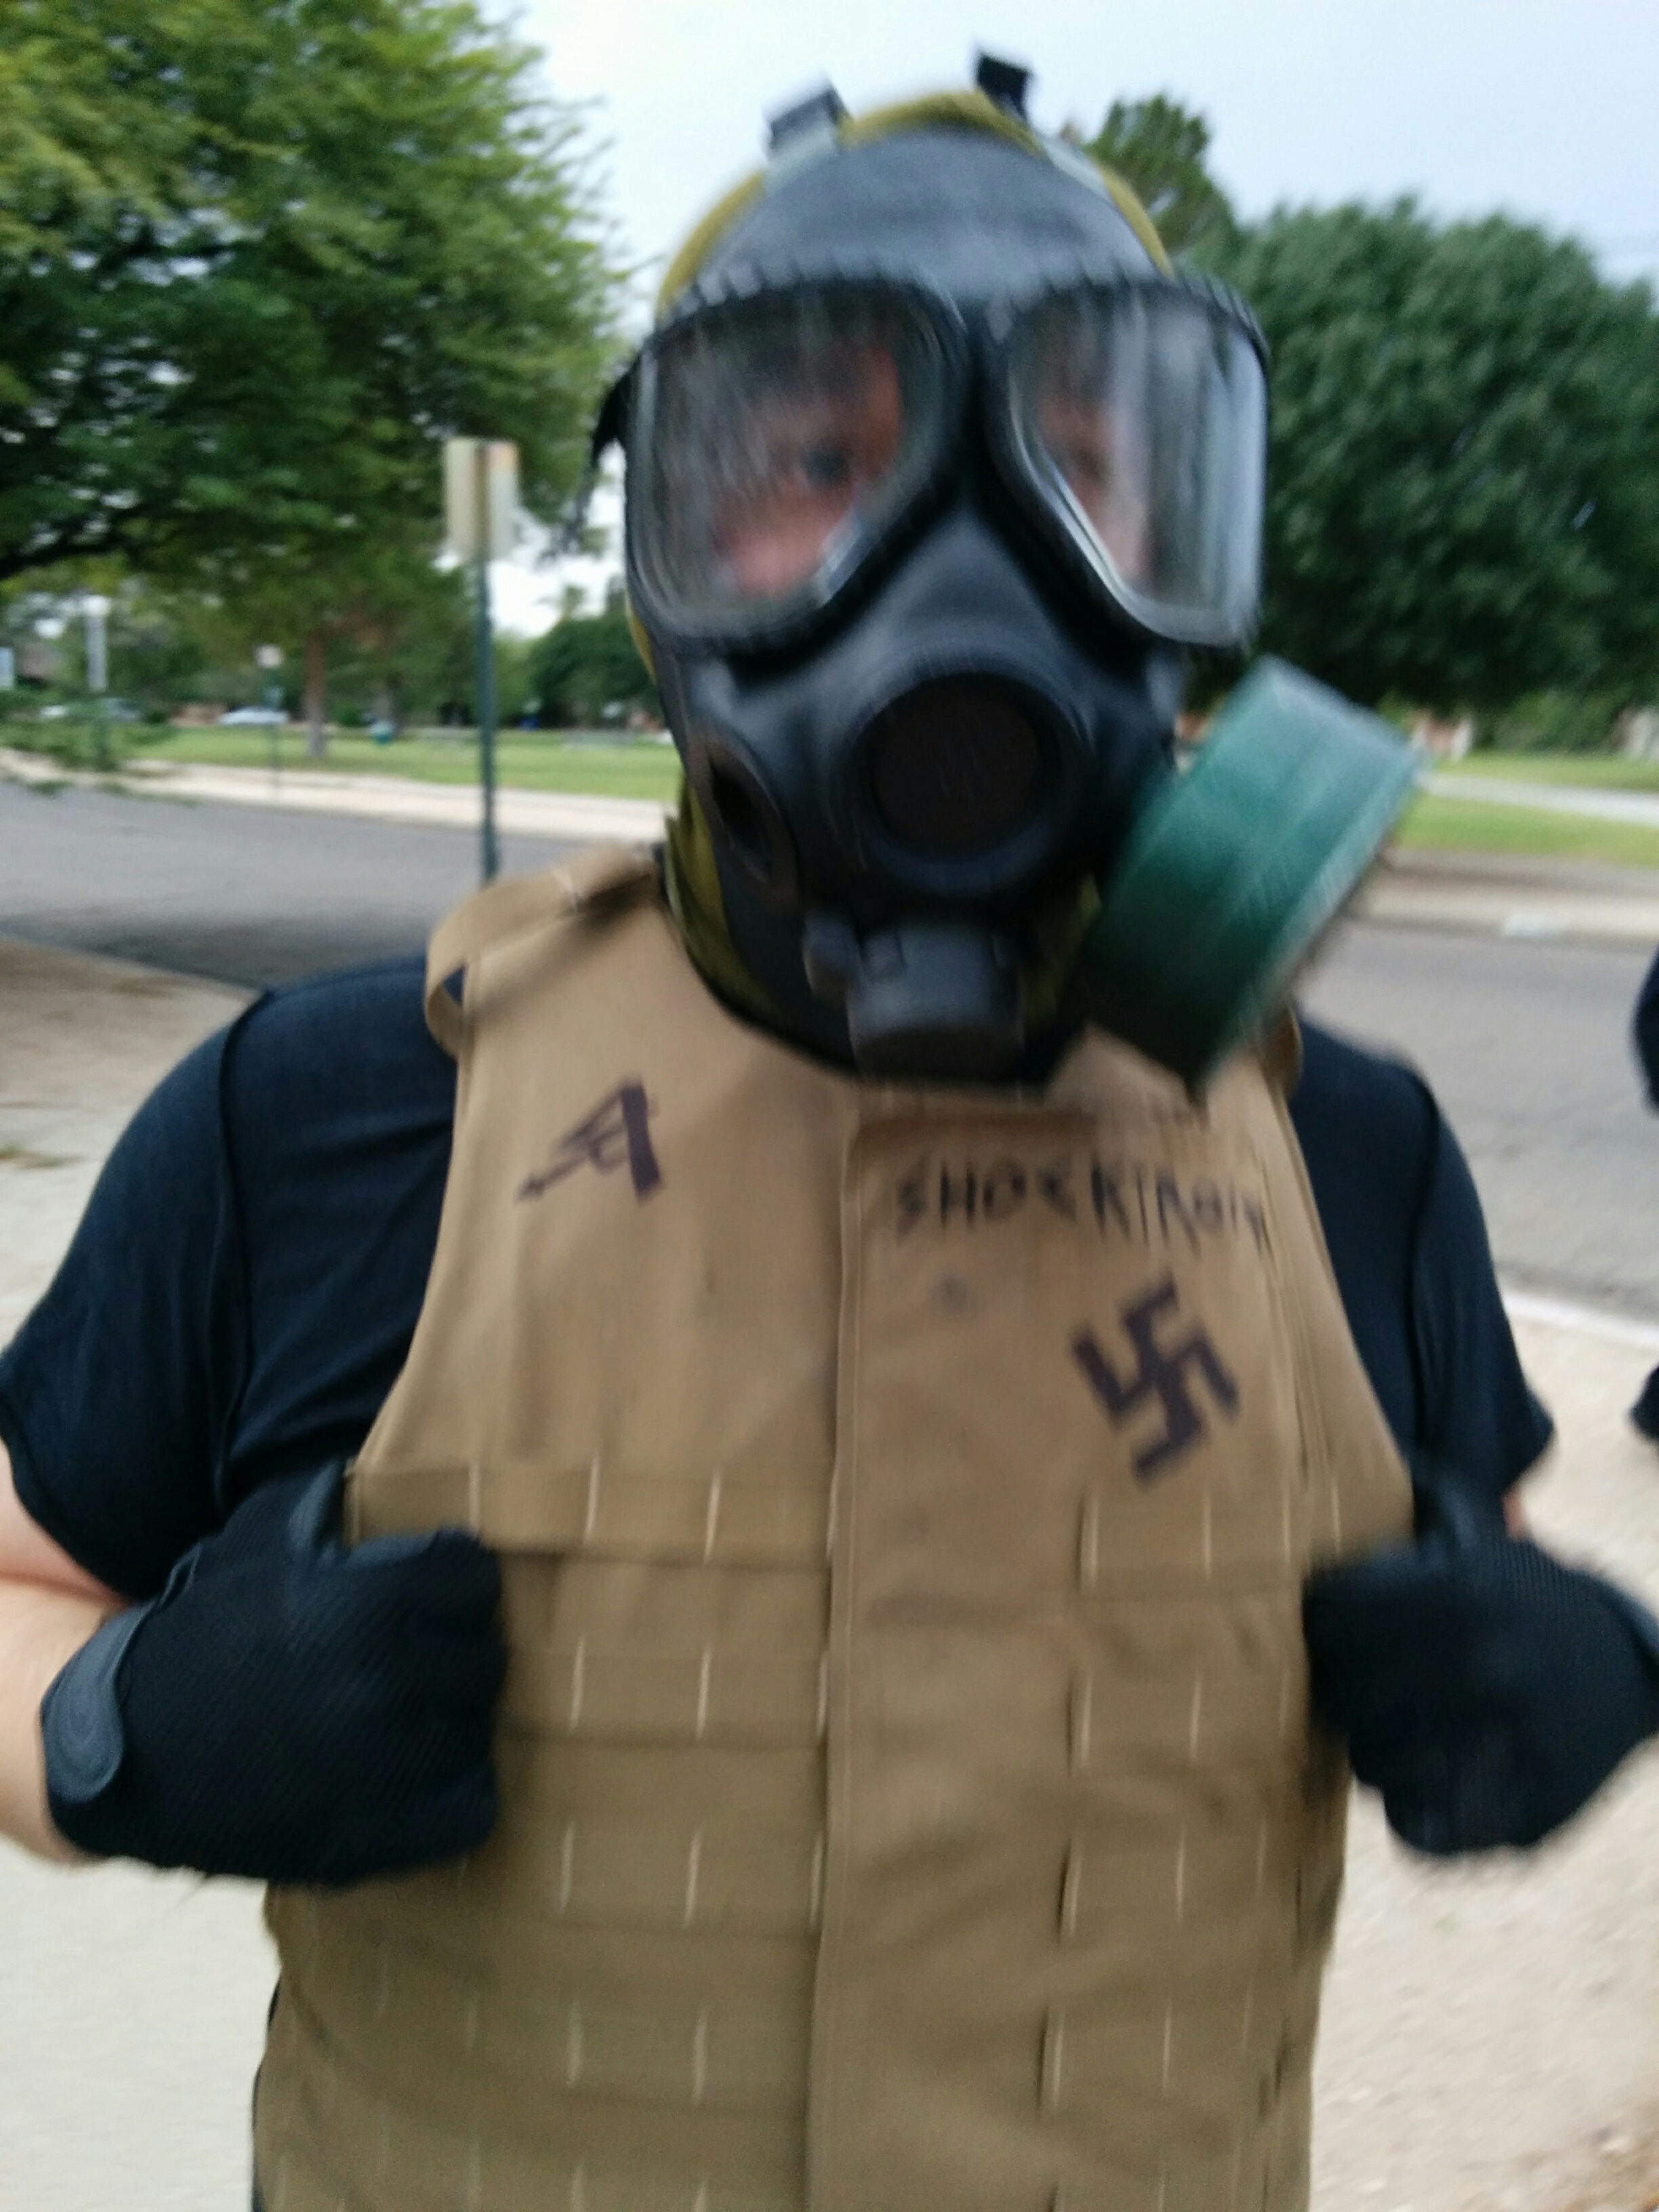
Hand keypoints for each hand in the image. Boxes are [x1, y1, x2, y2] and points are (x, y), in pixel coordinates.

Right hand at [40, 1462, 504, 1883]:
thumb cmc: (203, 1630)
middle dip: (452, 1653)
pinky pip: (471, 1809)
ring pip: (478, 1733)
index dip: (449, 1581)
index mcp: (372, 1603)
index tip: (424, 1592)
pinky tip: (410, 1773)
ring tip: (400, 1715)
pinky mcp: (377, 1838)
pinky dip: (452, 1795)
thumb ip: (337, 1498)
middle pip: (485, 1658)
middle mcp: (389, 1685)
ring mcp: (385, 1770)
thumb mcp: (261, 1537)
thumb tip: (402, 1447)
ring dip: (450, 1723)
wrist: (130, 1749)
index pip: (475, 1578)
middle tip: (408, 1658)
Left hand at [1303, 1473, 1658, 1853]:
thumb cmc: (1530, 1601)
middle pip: (1339, 1693)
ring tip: (1384, 1729)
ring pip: (1370, 1760)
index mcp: (1462, 1594)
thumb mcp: (1485, 1538)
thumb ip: (1427, 1498)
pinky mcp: (1524, 1814)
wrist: (1635, 1674)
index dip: (1317, 1623)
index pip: (1329, 1617)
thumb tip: (1374, 1453)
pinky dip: (1407, 1813)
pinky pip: (1418, 1830)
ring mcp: (1507, 1744)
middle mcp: (1484, 1666)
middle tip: (1350, 1686)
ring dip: (1366, 1745)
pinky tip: (1418, 1782)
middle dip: (1336, 1687)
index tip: (1328, 1630)